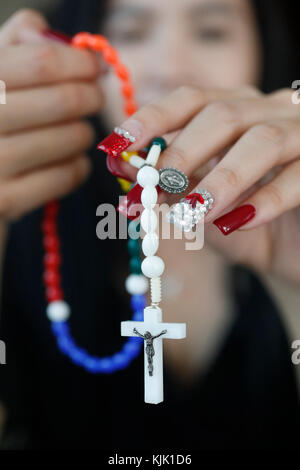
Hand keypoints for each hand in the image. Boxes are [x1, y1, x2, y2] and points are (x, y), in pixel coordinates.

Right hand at [0, 9, 102, 220]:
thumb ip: (15, 45)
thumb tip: (52, 36)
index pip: (42, 61)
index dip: (80, 63)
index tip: (96, 67)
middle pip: (63, 101)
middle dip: (91, 96)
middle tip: (95, 97)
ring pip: (70, 139)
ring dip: (84, 133)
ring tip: (78, 131)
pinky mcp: (4, 202)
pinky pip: (66, 176)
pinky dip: (78, 166)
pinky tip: (71, 161)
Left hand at [118, 85, 299, 284]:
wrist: (295, 257)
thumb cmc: (247, 227)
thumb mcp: (203, 209)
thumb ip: (173, 191)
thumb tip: (127, 179)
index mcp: (238, 111)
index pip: (191, 100)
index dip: (152, 119)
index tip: (116, 147)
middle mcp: (272, 112)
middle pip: (224, 114)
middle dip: (183, 152)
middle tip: (154, 188)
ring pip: (263, 140)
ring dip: (222, 179)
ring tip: (193, 212)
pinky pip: (298, 176)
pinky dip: (264, 201)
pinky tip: (236, 225)